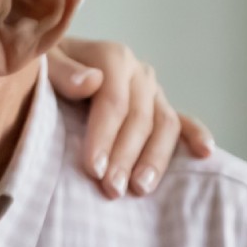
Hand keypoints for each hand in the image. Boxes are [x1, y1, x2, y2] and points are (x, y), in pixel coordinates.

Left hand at [50, 38, 213, 199]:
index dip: (104, 136)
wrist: (50, 66)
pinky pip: (182, 122)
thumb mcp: (41, 62)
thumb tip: (91, 82)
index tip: (93, 169)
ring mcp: (152, 91)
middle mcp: (138, 72)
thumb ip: (61, 71)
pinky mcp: (158, 107)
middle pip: (140, 118)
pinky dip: (196, 135)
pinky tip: (205, 153)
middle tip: (111, 189)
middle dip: (125, 156)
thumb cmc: (41, 69)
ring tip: (140, 188)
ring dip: (155, 158)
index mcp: (112, 58)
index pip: (113, 102)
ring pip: (165, 125)